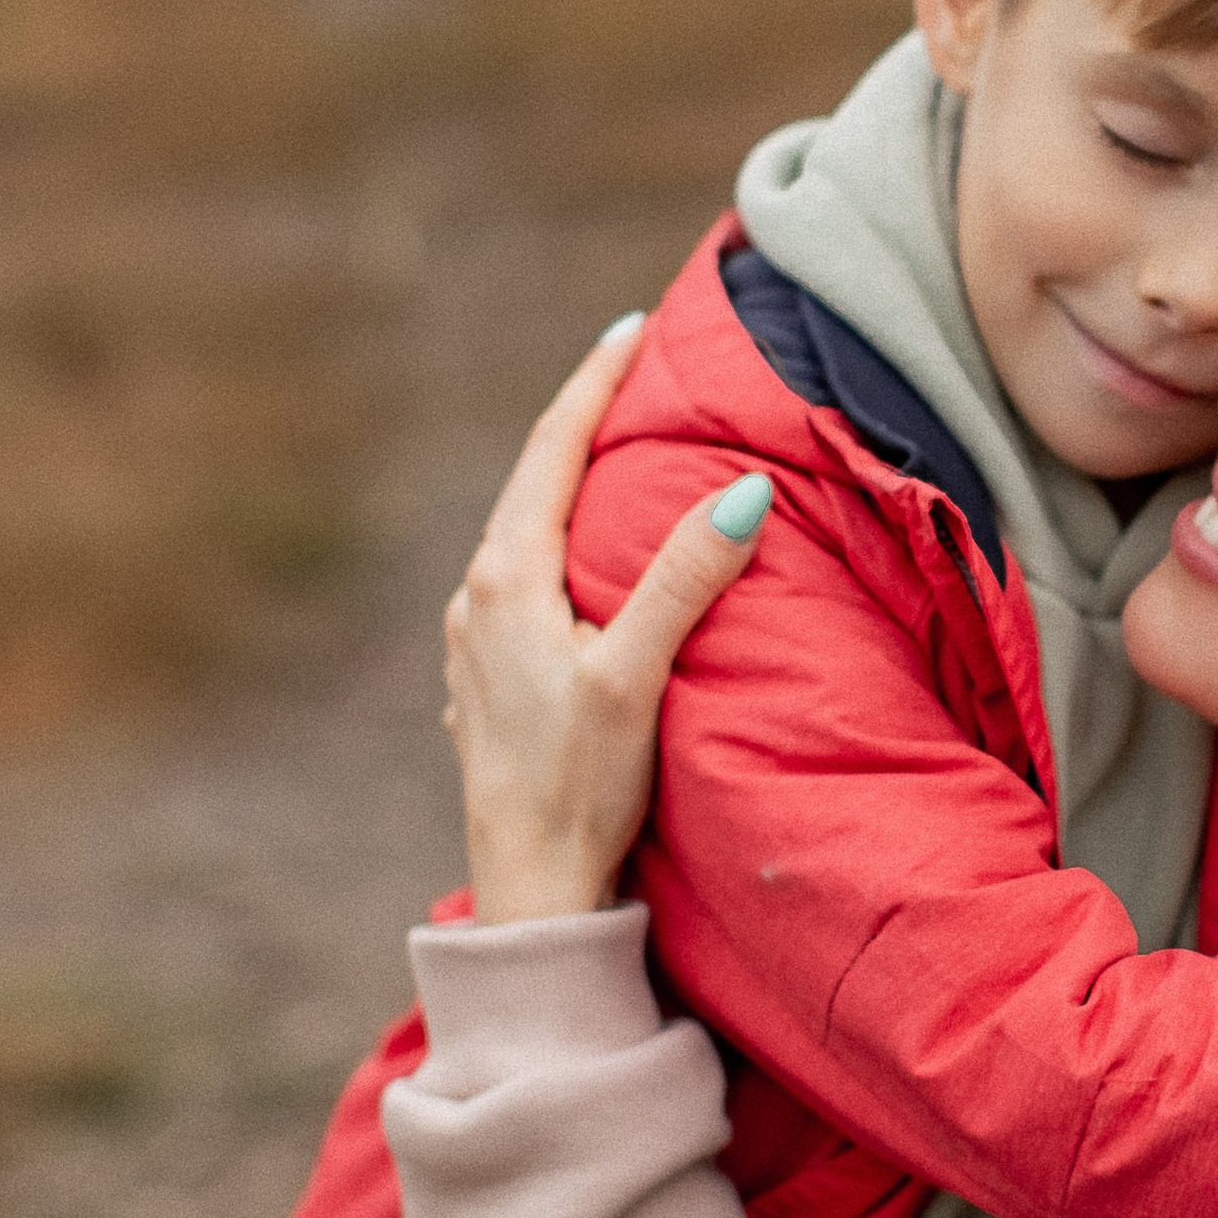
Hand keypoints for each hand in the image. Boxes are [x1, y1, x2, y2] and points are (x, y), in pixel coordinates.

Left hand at [443, 319, 771, 924]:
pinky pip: (523, 582)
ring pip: (525, 533)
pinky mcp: (485, 679)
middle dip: (583, 422)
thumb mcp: (637, 674)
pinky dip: (561, 545)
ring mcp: (472, 640)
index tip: (632, 329)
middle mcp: (476, 597)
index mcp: (506, 578)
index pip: (553, 448)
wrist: (528, 888)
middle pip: (534, 482)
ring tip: (616, 454)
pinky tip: (584, 563)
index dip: (594, 382)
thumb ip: (686, 577)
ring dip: (569, 486)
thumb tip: (745, 489)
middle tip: (631, 369)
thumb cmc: (581, 785)